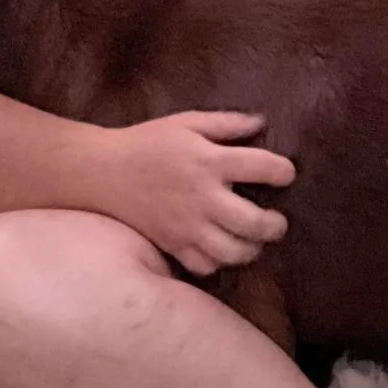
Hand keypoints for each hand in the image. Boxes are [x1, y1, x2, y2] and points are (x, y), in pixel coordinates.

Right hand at [106, 111, 294, 276]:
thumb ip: (226, 123)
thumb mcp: (186, 123)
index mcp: (209, 160)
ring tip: (252, 239)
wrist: (101, 172)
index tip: (285, 174)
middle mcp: (202, 196)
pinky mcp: (171, 245)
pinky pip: (205, 265)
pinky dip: (219, 262)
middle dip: (275, 225)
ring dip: (251, 248)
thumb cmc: (146, 143)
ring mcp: (186, 226)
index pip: (262, 167)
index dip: (283, 171)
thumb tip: (261, 122)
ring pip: (233, 251)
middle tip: (276, 222)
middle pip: (254, 222)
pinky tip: (221, 248)